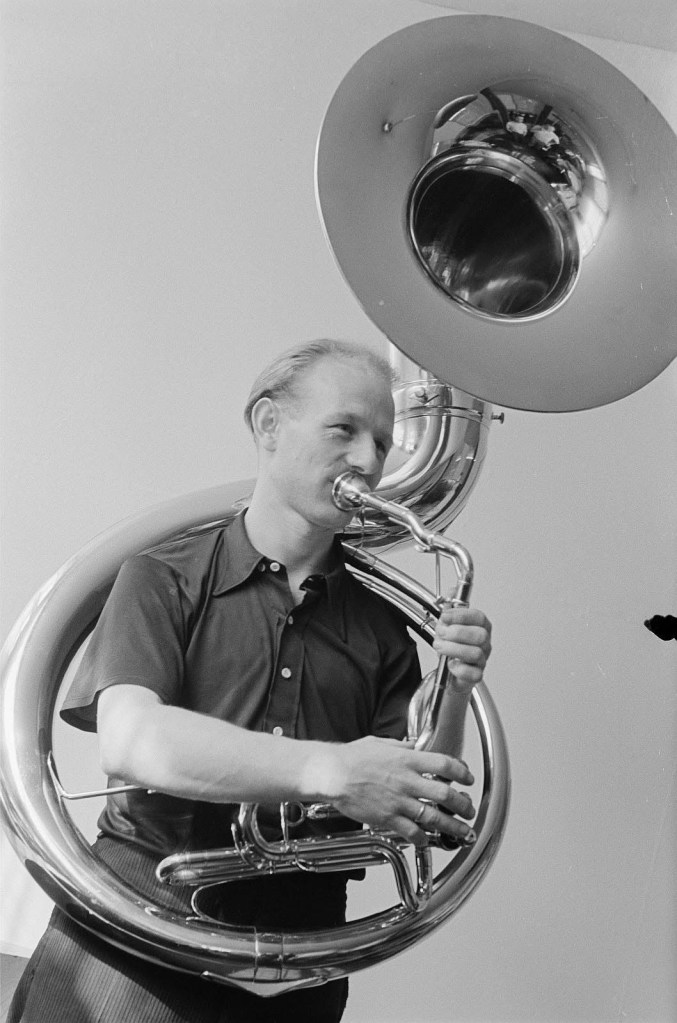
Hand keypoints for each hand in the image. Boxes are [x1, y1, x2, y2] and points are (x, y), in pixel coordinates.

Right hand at [325, 736, 475, 845]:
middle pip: (445, 794)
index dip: (462, 772)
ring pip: (433, 817)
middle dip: (463, 804)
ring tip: (462, 831)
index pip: (445, 764)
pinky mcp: (387, 818)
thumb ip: (402, 746)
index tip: (468, 778)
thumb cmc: (352, 757)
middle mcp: (406, 780)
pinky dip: (423, 838)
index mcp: (407, 759)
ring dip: (452, 825)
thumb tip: (415, 746)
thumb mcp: (380, 743)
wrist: (332, 774)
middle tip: (470, 809)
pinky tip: (427, 840)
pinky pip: (411, 832)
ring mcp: (398, 801)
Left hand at [432, 606, 491, 692]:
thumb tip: (452, 589)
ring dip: (452, 649)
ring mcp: (482, 659)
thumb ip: (450, 606)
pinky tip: (450, 664)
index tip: (444, 616)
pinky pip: (473, 673)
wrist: (448, 670)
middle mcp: (485, 642)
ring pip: (475, 653)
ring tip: (440, 646)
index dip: (461, 615)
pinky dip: (459, 668)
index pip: (478, 617)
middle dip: (456, 633)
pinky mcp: (477, 675)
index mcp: (481, 626)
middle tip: (440, 633)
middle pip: (479, 635)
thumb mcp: (448, 623)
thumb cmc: (452, 645)